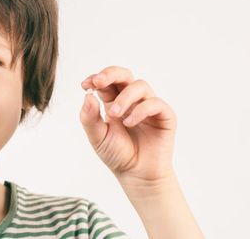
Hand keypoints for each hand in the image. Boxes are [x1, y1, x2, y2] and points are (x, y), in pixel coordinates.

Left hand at [79, 66, 176, 185]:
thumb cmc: (117, 154)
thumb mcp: (96, 137)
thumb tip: (88, 96)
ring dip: (125, 97)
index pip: (106, 82)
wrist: (136, 176)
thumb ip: (89, 118)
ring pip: (140, 85)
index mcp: (113, 102)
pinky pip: (155, 103)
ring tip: (114, 114)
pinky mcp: (164, 116)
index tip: (85, 85)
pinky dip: (140, 110)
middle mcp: (131, 100)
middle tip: (98, 82)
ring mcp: (148, 106)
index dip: (96, 78)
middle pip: (124, 75)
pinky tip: (129, 122)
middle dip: (111, 74)